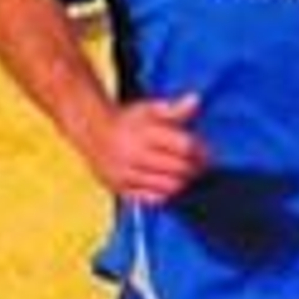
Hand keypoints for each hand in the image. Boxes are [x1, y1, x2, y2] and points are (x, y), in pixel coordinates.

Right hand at [78, 92, 210, 203]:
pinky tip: (168, 184)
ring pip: (169, 186)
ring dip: (183, 182)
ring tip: (185, 175)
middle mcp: (135, 154)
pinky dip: (165, 194)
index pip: (185, 146)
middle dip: (195, 168)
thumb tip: (196, 99)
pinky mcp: (120, 188)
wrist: (93, 131)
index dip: (201, 151)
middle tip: (200, 166)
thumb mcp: (150, 108)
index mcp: (145, 132)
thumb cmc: (127, 120)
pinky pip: (152, 199)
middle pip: (180, 168)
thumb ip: (175, 109)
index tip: (206, 152)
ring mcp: (126, 173)